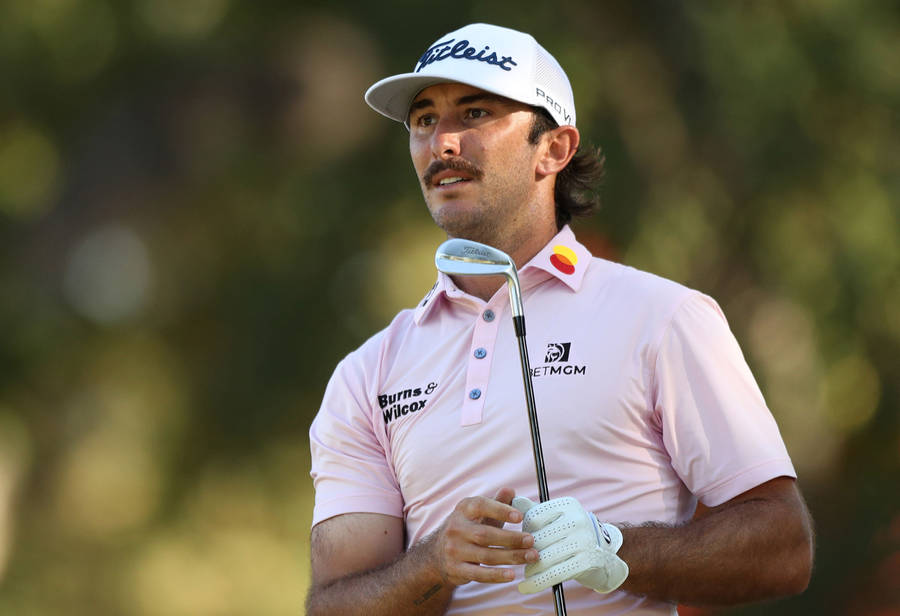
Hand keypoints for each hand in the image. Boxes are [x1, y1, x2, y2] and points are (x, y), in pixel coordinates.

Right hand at [424, 488, 538, 587]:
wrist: (437, 553)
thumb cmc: (466, 530)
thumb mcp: (478, 514)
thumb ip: (495, 503)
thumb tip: (511, 491)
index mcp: (463, 510)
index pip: (481, 506)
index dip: (500, 510)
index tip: (520, 516)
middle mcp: (456, 528)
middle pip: (486, 534)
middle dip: (511, 538)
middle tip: (531, 540)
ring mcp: (454, 550)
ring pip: (486, 555)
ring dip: (511, 557)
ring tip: (531, 556)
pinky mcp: (456, 569)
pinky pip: (479, 574)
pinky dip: (496, 575)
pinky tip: (512, 574)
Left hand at [512, 496, 627, 593]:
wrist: (604, 556)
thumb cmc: (572, 535)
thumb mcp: (557, 519)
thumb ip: (533, 510)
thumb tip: (512, 500)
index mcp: (568, 505)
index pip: (534, 517)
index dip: (523, 531)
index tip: (519, 542)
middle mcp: (577, 520)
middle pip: (539, 538)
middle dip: (525, 551)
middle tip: (518, 560)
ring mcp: (583, 540)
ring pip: (545, 557)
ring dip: (531, 569)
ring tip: (525, 574)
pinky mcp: (587, 561)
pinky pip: (555, 573)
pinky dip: (538, 582)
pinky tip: (525, 587)